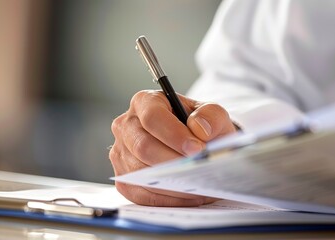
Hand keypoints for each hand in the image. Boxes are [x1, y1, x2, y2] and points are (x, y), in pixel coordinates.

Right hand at [109, 90, 236, 205]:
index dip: (174, 134)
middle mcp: (127, 126)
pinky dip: (167, 198)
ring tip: (199, 185)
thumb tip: (199, 129)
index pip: (152, 117)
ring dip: (172, 182)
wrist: (197, 145)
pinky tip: (189, 196)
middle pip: (143, 147)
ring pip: (140, 173)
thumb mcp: (213, 114)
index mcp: (145, 102)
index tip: (197, 149)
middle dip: (173, 161)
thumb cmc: (201, 127)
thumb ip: (211, 115)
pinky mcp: (124, 179)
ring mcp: (121, 154)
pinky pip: (142, 194)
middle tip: (198, 170)